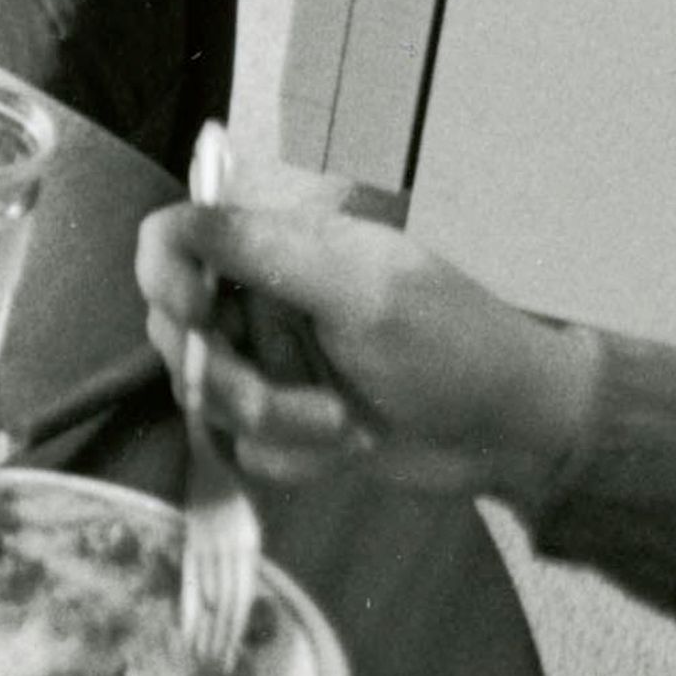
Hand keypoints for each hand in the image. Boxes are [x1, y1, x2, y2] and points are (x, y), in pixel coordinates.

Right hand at [134, 133, 602, 505]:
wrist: (510, 434)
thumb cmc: (452, 344)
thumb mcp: (362, 290)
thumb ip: (264, 252)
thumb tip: (178, 220)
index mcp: (279, 246)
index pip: (176, 239)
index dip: (165, 276)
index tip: (197, 318)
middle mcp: (261, 300)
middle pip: (179, 332)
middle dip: (235, 378)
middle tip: (297, 401)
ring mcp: (269, 363)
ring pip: (210, 397)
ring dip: (278, 421)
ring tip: (346, 427)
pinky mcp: (282, 423)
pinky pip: (244, 446)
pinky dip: (294, 455)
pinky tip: (349, 446)